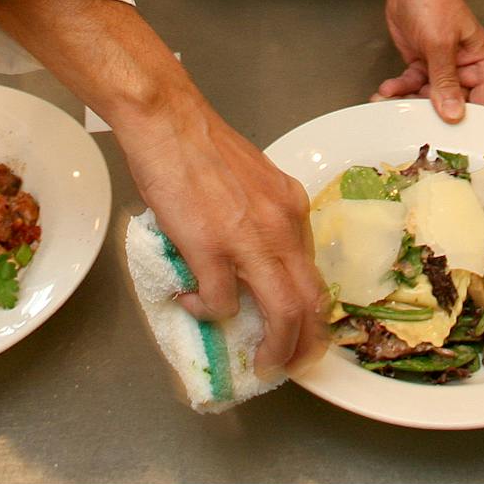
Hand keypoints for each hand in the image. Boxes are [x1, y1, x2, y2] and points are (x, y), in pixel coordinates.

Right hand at [112, 94, 328, 377]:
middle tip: (291, 363)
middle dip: (304, 343)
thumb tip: (252, 254)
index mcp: (291, 206)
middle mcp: (282, 225)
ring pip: (282, 313)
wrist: (169, 121)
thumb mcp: (253, 181)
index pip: (315, 271)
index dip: (311, 309)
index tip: (301, 329)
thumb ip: (262, 216)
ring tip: (261, 361)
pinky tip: (190, 301)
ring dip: (274, 347)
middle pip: (310, 301)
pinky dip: (207, 311)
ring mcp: (249, 240)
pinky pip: (220, 302)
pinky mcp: (211, 250)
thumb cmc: (200, 144)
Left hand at [373, 0, 483, 121]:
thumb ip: (446, 80)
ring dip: (409, 103)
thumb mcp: (440, 42)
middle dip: (431, 115)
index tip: (454, 139)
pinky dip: (399, 91)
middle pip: (455, 106)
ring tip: (389, 104)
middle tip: (411, 123)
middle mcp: (466, 70)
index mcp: (483, 62)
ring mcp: (443, 69)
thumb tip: (454, 114)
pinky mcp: (423, 66)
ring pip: (429, 100)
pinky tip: (386, 90)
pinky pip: (412, 88)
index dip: (473, 122)